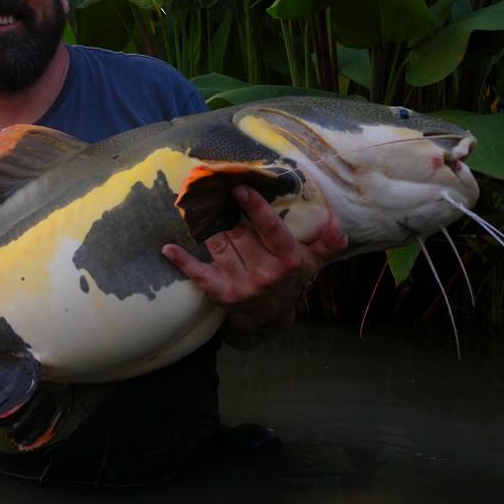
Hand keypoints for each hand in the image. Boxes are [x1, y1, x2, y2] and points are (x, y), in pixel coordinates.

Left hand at [162, 185, 347, 349]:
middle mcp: (265, 273)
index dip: (255, 207)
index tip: (239, 188)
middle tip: (208, 186)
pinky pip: (198, 275)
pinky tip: (168, 248)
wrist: (270, 317)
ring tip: (192, 202)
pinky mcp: (221, 293)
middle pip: (239, 232)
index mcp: (288, 260)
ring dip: (203, 224)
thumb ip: (328, 241)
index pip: (272, 229)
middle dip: (222, 208)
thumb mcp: (314, 260)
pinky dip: (182, 261)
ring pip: (219, 245)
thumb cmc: (291, 277)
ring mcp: (242, 284)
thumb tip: (335, 222)